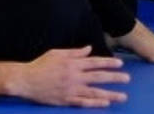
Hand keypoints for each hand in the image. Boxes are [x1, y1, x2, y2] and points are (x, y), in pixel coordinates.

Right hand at [7, 47, 128, 107]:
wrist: (25, 80)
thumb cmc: (39, 65)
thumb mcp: (56, 53)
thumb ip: (74, 52)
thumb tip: (89, 49)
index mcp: (72, 64)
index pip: (95, 62)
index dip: (109, 63)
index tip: (120, 64)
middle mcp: (74, 76)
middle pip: (98, 77)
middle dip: (114, 78)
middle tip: (127, 79)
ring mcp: (71, 89)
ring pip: (95, 92)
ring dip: (110, 94)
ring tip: (123, 96)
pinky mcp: (66, 100)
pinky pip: (84, 102)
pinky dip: (95, 103)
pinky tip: (105, 104)